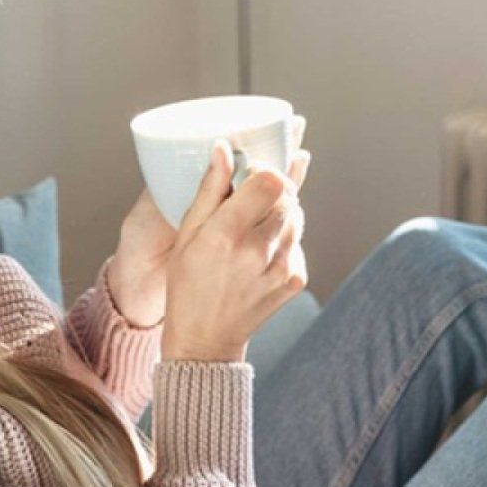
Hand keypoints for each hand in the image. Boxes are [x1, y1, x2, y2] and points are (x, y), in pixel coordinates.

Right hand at [110, 117, 309, 327]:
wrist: (206, 338)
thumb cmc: (188, 283)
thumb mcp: (188, 234)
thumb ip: (209, 189)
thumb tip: (224, 148)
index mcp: (226, 235)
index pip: (270, 182)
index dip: (264, 170)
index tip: (250, 174)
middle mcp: (258, 251)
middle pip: (288, 195)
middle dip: (273, 189)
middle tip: (252, 197)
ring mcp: (281, 268)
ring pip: (297, 215)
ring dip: (280, 211)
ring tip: (254, 224)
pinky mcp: (295, 280)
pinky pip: (298, 241)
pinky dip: (285, 237)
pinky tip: (262, 249)